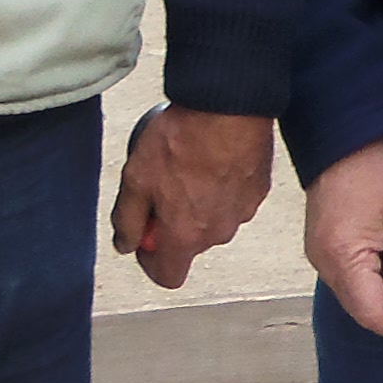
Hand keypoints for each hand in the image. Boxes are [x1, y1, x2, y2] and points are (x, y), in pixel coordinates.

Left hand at [111, 104, 272, 288]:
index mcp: (185, 235)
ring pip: (213, 221)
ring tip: (188, 166)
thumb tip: (124, 242)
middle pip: (190, 245)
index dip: (151, 262)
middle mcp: (218, 232)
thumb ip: (127, 219)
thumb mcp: (135, 178)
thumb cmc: (182, 140)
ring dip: (199, 204)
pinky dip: (221, 187)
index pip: (168, 275)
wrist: (227, 107)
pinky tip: (211, 159)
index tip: (144, 238)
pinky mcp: (258, 190)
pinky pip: (234, 199)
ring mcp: (242, 212)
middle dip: (174, 224)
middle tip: (161, 188)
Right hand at [303, 137, 382, 344]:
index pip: (371, 312)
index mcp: (343, 257)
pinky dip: (373, 281)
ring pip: (353, 294)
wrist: (343, 133)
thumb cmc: (378, 168)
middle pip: (359, 307)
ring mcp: (318, 252)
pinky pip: (347, 276)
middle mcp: (323, 261)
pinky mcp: (321, 242)